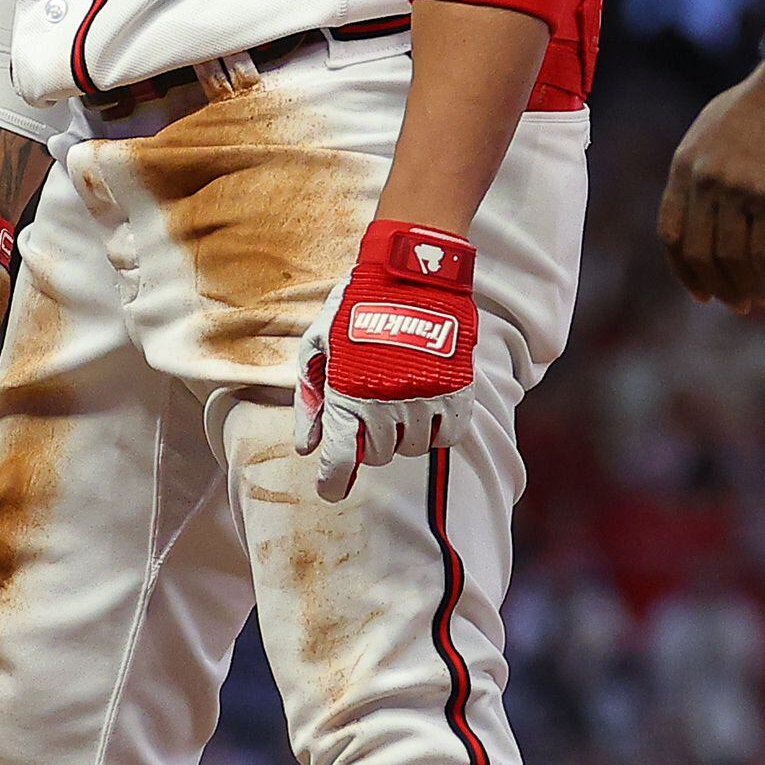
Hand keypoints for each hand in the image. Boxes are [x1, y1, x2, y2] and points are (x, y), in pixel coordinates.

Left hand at [300, 221, 479, 497]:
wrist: (409, 274)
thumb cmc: (355, 308)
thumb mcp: (319, 347)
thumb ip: (311, 400)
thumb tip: (306, 448)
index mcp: (348, 394)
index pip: (341, 460)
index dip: (333, 482)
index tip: (331, 489)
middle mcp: (386, 404)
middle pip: (379, 455)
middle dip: (370, 440)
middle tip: (370, 410)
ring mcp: (424, 399)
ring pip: (413, 447)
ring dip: (403, 433)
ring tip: (399, 398)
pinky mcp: (458, 391)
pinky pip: (448, 435)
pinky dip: (436, 429)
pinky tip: (426, 405)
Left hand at [658, 68, 764, 313]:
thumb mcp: (717, 130)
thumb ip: (704, 168)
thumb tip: (707, 210)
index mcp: (684, 164)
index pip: (670, 232)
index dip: (684, 271)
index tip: (702, 293)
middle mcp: (703, 180)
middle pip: (700, 253)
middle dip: (720, 287)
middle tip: (741, 305)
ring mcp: (736, 189)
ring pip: (733, 258)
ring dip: (750, 286)